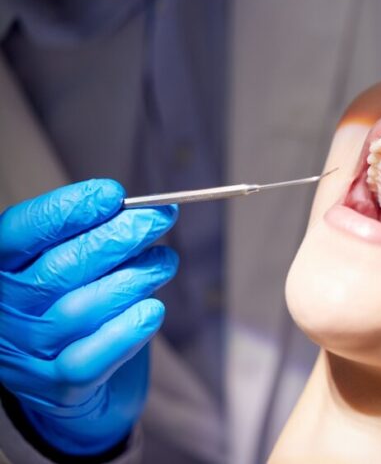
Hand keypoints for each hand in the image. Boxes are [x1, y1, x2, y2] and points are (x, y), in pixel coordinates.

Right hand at [0, 179, 177, 455]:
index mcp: (1, 269)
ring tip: (164, 262)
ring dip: (135, 279)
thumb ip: (88, 234)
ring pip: (83, 309)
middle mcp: (5, 311)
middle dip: (117, 238)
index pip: (20, 233)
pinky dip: (129, 331)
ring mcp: (29, 353)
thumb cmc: (69, 301)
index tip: (112, 194)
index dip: (66, 211)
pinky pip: (94, 359)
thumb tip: (132, 210)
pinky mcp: (60, 387)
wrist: (64, 378)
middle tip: (159, 218)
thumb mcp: (65, 261)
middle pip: (59, 269)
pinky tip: (153, 310)